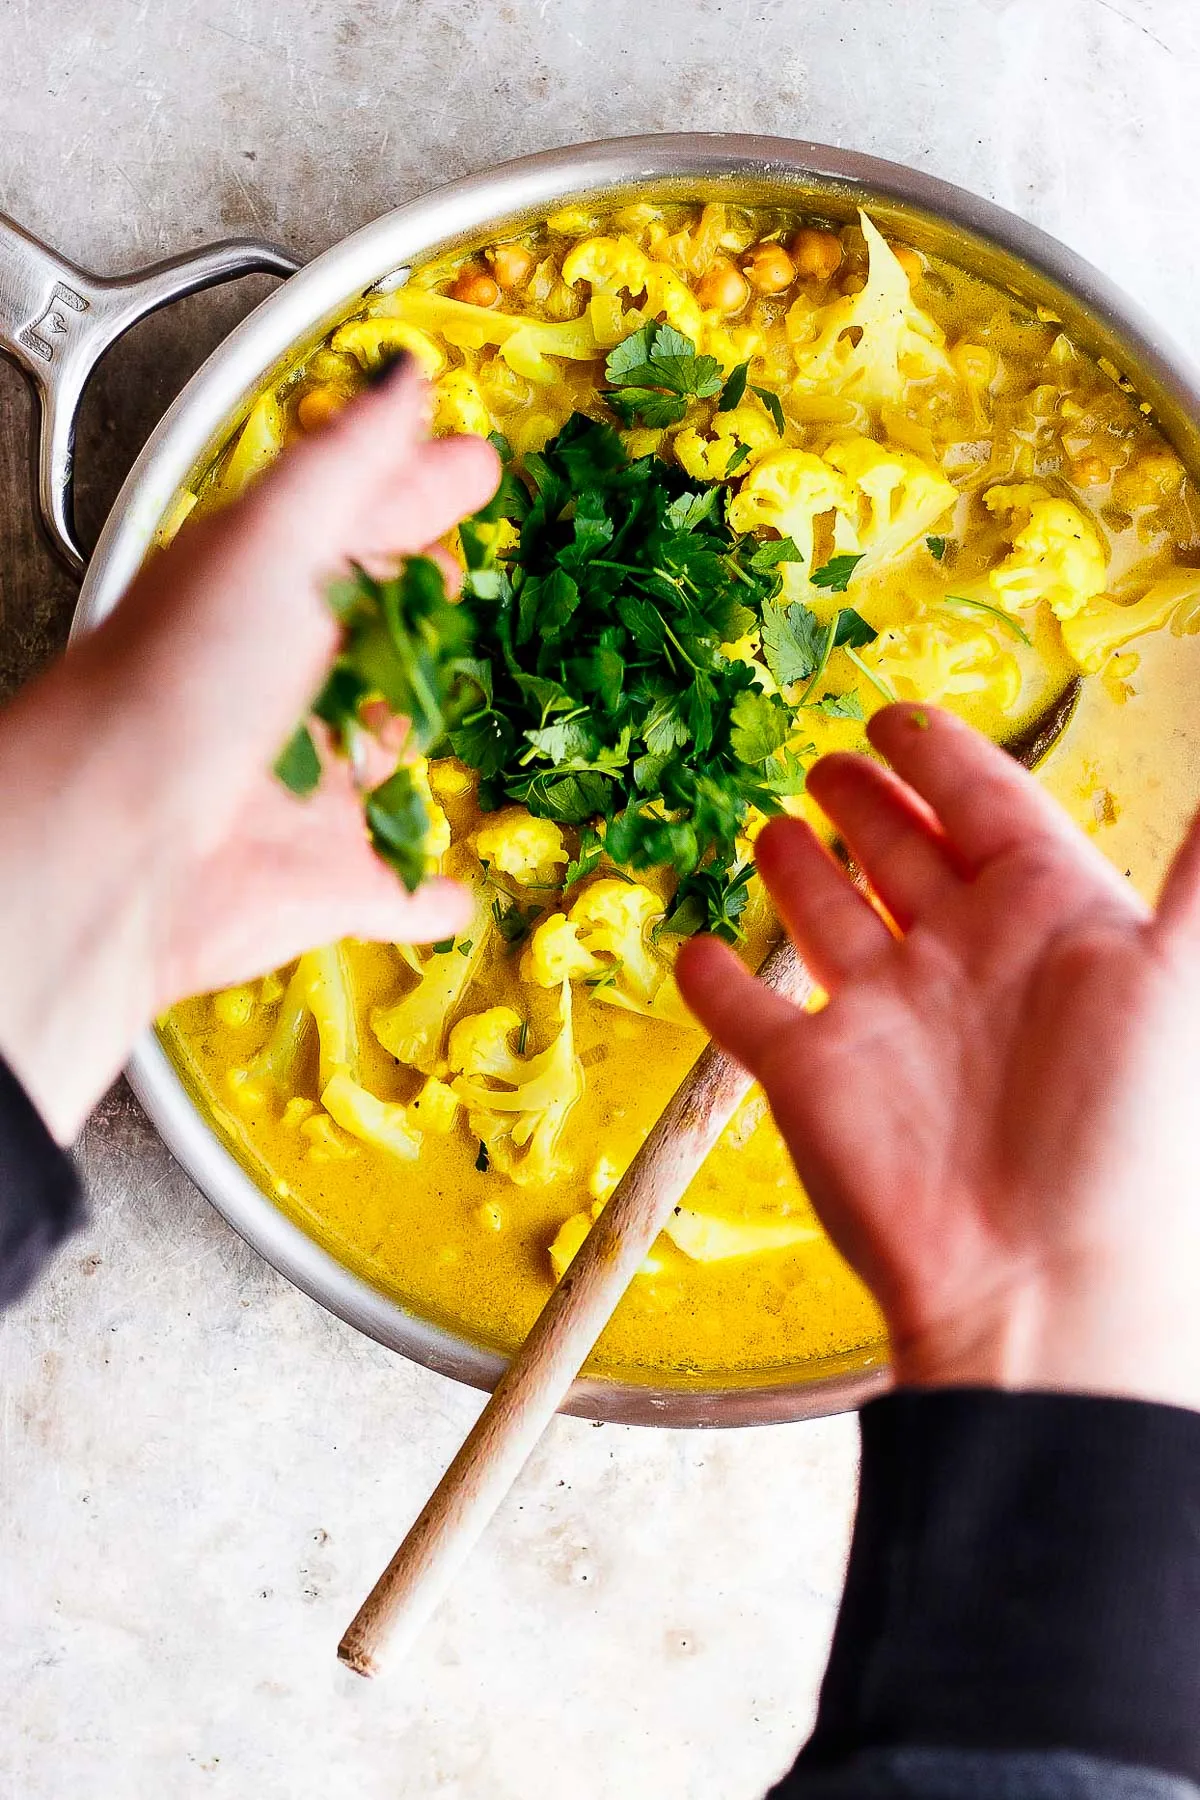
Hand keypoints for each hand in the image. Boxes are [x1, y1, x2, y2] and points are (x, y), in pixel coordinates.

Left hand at [0, 361, 497, 1141]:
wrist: (116, 846)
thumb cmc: (182, 683)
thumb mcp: (272, 543)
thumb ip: (347, 463)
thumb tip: (404, 379)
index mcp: (265, 588)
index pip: (363, 521)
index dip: (418, 489)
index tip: (474, 465)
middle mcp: (281, 682)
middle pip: (374, 633)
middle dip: (425, 604)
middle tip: (468, 574)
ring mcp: (306, 785)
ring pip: (382, 754)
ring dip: (420, 735)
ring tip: (469, 708)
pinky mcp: (322, 879)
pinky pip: (394, 888)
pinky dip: (425, 893)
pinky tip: (448, 888)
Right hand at [678, 704, 1199, 1408]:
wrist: (1041, 1286)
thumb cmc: (1124, 1134)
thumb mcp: (1182, 984)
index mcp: (1045, 920)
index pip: (987, 808)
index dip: (943, 760)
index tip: (898, 718)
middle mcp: (961, 958)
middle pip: (904, 854)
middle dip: (867, 805)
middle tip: (828, 760)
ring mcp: (881, 1017)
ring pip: (829, 919)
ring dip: (800, 873)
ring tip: (774, 828)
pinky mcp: (810, 1076)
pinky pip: (749, 1018)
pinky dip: (719, 985)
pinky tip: (700, 951)